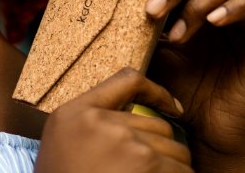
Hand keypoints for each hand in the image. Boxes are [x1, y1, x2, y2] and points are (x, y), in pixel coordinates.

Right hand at [34, 67, 193, 172]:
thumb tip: (135, 118)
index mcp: (78, 112)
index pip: (128, 80)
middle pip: (159, 124)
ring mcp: (126, 143)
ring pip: (176, 149)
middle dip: (163, 148)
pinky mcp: (147, 165)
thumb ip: (91, 120)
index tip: (174, 108)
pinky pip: (182, 169)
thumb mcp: (63, 140)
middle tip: (149, 169)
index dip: (158, 92)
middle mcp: (102, 122)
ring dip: (173, 167)